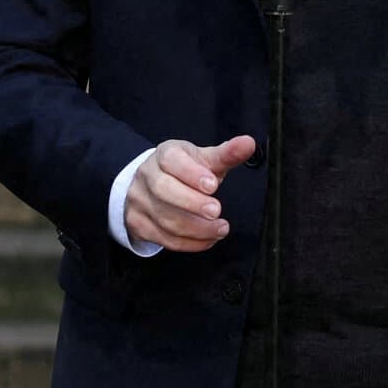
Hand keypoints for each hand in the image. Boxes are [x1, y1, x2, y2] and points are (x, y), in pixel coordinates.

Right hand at [124, 134, 256, 252]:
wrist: (152, 184)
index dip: (192, 173)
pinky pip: (163, 238)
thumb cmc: (184, 170)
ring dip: (196, 228)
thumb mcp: (203, 158)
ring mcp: (139, 200)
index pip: (173, 160)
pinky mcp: (138, 224)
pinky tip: (207, 239)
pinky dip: (189, 243)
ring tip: (220, 229)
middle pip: (164, 189)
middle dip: (193, 203)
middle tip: (216, 211)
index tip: (213, 185)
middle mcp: (147, 175)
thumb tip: (248, 143)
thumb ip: (226, 154)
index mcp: (164, 154)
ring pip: (165, 218)